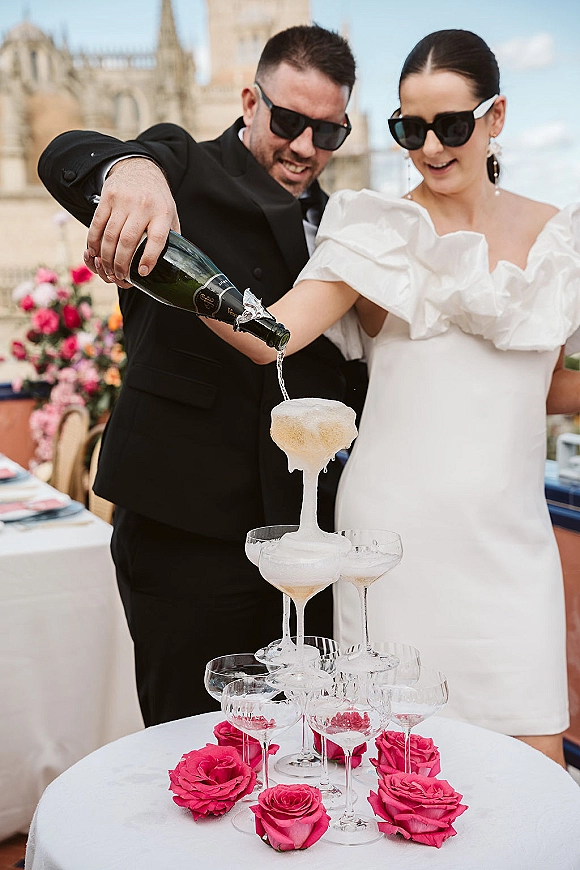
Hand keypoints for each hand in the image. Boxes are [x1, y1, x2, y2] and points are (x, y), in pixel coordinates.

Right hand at [84, 157, 179, 287]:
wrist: (138, 168)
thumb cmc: (156, 198)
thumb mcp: (170, 214)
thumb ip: (171, 236)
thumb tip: (173, 264)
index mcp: (162, 212)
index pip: (157, 238)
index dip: (149, 258)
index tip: (142, 272)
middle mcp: (143, 206)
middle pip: (128, 240)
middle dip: (121, 263)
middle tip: (119, 276)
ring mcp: (123, 201)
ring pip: (111, 235)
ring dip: (107, 257)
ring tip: (108, 269)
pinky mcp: (107, 198)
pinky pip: (97, 224)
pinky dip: (94, 242)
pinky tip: (95, 253)